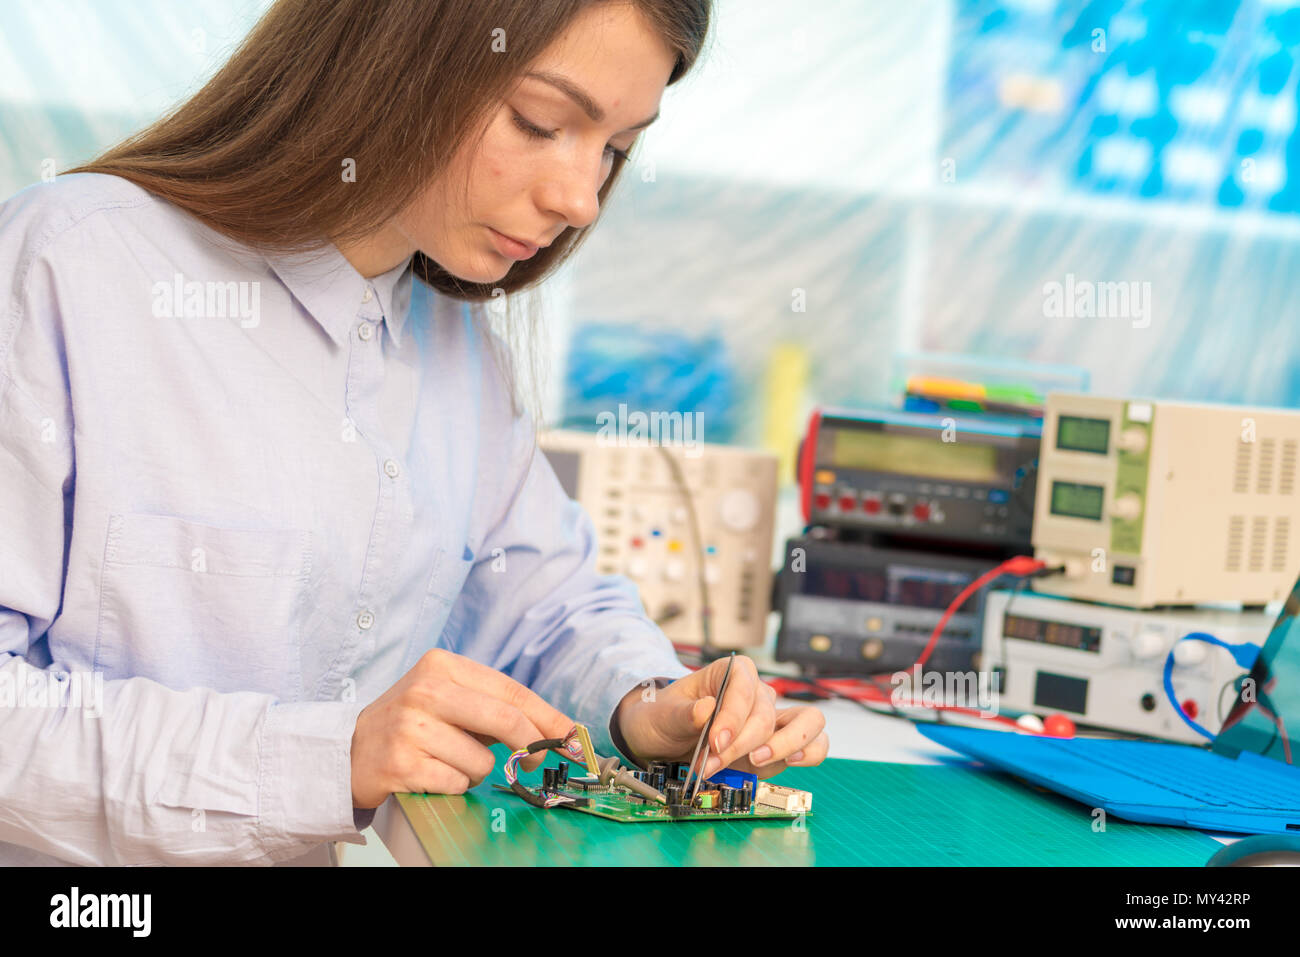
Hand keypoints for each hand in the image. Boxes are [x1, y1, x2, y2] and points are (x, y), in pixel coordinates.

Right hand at [349, 648, 573, 807]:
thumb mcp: (449, 698)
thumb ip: (495, 708)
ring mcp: (411, 726)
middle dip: (532, 746)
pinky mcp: (400, 763)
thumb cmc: (412, 723)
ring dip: (478, 771)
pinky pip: (457, 782)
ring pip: (482, 760)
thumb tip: (558, 731)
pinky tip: (433, 774)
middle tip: (538, 762)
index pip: (511, 690)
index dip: (548, 716)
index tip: (573, 737)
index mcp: (443, 665)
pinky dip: (455, 785)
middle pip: (505, 720)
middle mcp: (426, 690)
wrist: (349, 750)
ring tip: (449, 761)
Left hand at [614, 655, 828, 779]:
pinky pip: (813, 744)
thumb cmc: (665, 719)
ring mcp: (773, 719)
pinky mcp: (780, 745)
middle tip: (712, 764)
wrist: (664, 741)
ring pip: (806, 722)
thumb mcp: (662, 714)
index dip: (733, 716)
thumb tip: (705, 709)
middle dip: (741, 744)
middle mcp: (757, 693)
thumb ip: (682, 714)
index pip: (745, 686)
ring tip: (757, 762)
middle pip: (766, 714)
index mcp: (731, 673)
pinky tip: (790, 762)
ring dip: (785, 744)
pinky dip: (808, 753)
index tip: (716, 741)